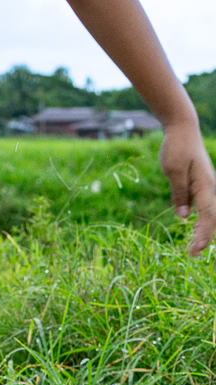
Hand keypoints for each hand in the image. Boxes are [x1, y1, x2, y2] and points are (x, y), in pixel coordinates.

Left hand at [158, 121, 215, 256]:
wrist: (183, 130)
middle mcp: (210, 188)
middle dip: (204, 237)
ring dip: (204, 231)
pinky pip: (205, 206)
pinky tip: (195, 229)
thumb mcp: (172, 170)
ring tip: (194, 247)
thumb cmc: (176, 148)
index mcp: (205, 185)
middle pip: (212, 218)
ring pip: (210, 214)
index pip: (207, 215)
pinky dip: (202, 220)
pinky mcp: (201, 185)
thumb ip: (179, 193)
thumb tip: (184, 217)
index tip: (194, 249)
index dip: (202, 234)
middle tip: (191, 255)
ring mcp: (207, 186)